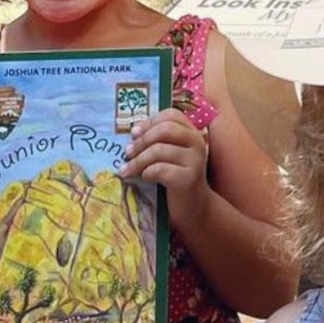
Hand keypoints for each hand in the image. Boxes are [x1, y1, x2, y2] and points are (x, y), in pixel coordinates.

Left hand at [118, 108, 210, 224]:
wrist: (194, 207)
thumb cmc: (176, 178)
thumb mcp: (169, 155)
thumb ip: (157, 141)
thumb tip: (133, 133)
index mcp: (191, 132)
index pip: (171, 115)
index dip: (150, 122)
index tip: (133, 133)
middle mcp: (197, 142)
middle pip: (165, 129)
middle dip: (141, 141)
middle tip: (127, 152)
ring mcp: (195, 160)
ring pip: (159, 150)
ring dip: (138, 161)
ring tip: (127, 170)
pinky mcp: (189, 178)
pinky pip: (160, 170)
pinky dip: (147, 173)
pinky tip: (145, 178)